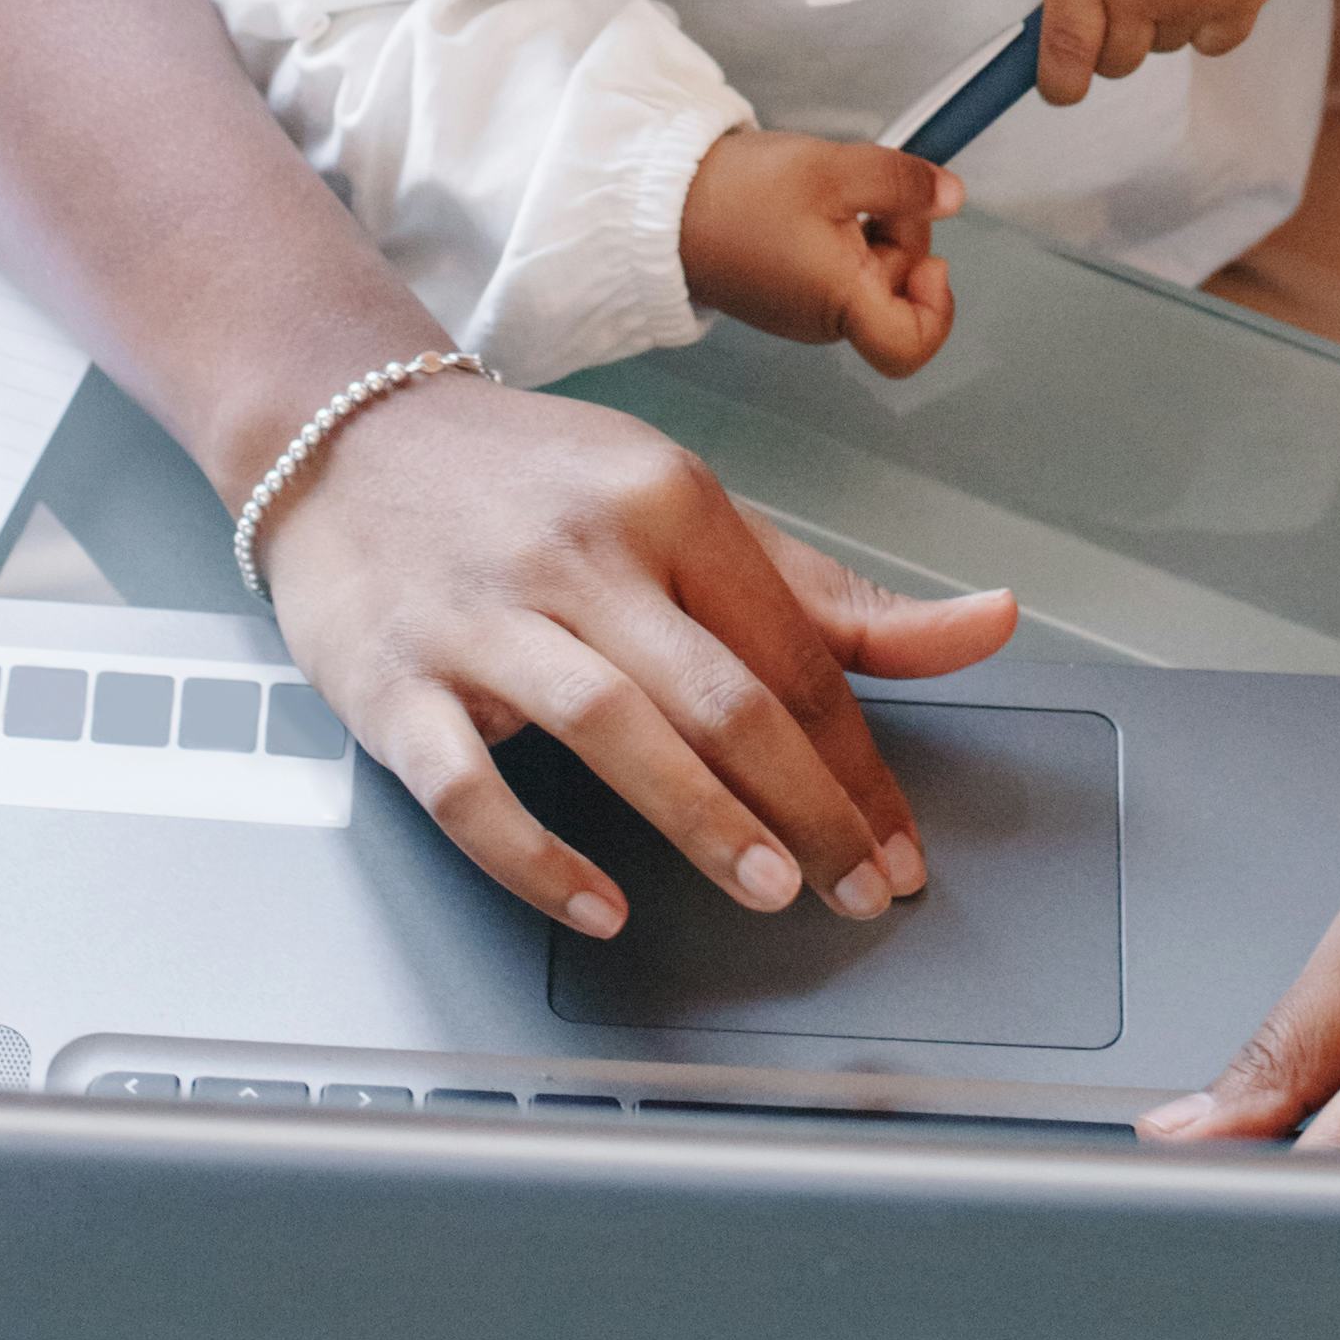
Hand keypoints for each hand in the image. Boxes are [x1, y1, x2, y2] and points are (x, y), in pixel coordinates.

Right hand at [260, 367, 1016, 936]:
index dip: (860, 764)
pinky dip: (536, 855)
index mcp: (672, 501)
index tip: (901, 848)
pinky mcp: (394, 681)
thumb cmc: (541, 489)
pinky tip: (597, 907)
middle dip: (808, 803)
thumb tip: (990, 625)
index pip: (793, 653)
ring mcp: (485, 616)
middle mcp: (585, 551)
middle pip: (720, 691)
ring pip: (611, 726)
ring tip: (769, 889)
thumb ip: (831, 596)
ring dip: (701, 818)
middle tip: (860, 888)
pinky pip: (467, 784)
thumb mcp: (693, 512)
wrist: (349, 433)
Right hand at [680, 123, 962, 379]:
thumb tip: (951, 197)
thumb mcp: (836, 171)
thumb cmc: (743, 194)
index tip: (934, 258)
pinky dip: (841, 230)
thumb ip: (902, 184)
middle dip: (902, 233)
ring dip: (871, 226)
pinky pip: (836, 266)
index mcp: (840, 304)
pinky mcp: (784, 289)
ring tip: (835, 187)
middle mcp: (824, 321)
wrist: (659, 203)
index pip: (912, 345)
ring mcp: (801, 308)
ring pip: (869, 272)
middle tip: (870, 187)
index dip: (940, 308)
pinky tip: (816, 199)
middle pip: (898, 290)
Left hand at [1038, 0, 1292, 103]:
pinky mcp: (1245, 0)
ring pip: (1165, 46)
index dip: (1059, 83)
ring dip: (1161, 18)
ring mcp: (1196, 0)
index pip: (1066, 58)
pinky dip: (1208, 19)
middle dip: (1111, 36)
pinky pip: (1215, 40)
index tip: (1059, 82)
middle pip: (1117, 61)